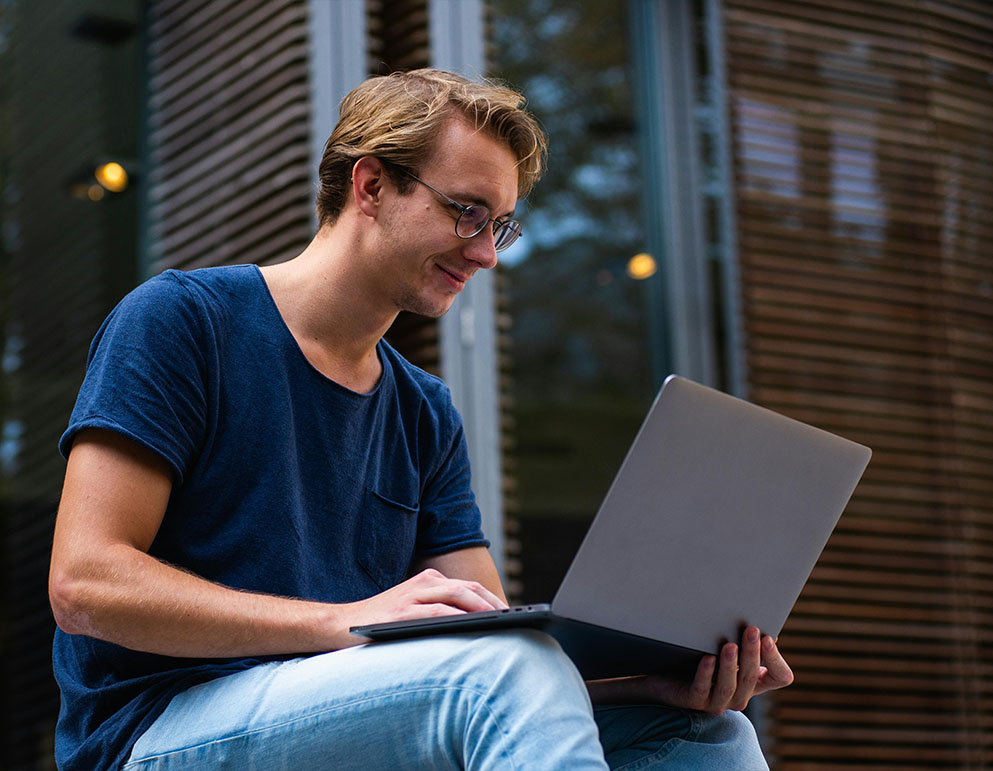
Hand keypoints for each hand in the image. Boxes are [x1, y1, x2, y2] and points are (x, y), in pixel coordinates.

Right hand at [338, 568, 507, 646]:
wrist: (339, 625)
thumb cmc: (381, 623)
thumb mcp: (412, 609)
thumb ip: (438, 610)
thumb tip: (475, 625)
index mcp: (427, 580)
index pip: (468, 587)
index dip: (491, 599)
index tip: (509, 613)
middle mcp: (422, 583)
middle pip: (468, 588)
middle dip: (492, 602)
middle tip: (511, 617)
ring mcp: (411, 596)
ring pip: (457, 595)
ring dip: (481, 607)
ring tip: (499, 621)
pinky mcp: (401, 612)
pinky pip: (436, 611)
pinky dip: (457, 616)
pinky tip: (471, 624)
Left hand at [643, 627, 793, 713]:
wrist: (664, 675)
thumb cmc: (700, 656)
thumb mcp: (726, 647)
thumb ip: (743, 640)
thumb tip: (763, 624)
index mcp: (752, 681)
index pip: (779, 677)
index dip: (775, 659)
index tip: (768, 636)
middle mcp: (739, 695)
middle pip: (751, 678)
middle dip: (752, 653)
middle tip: (751, 630)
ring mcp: (717, 701)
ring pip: (729, 687)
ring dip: (730, 665)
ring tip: (729, 644)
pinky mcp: (693, 701)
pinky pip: (701, 690)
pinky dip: (706, 674)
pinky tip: (707, 658)